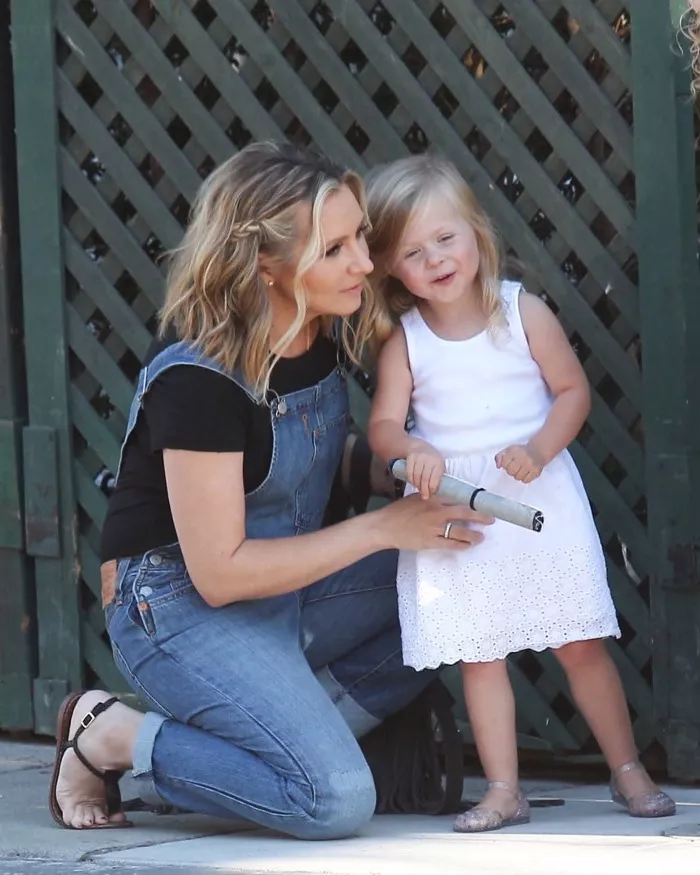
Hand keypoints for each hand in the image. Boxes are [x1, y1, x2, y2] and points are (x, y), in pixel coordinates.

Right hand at [375, 493, 492, 550]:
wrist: (384, 526)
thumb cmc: (399, 511)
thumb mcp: (417, 497)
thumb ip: (432, 497)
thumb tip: (448, 497)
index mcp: (433, 498)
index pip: (459, 498)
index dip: (473, 501)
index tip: (485, 503)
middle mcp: (436, 512)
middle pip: (464, 513)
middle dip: (480, 517)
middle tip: (491, 519)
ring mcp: (434, 527)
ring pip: (460, 531)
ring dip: (473, 535)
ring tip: (481, 537)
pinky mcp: (430, 541)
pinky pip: (450, 544)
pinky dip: (461, 545)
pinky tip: (467, 546)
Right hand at [406, 441, 445, 499]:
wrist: (419, 446)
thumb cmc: (432, 459)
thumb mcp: (439, 465)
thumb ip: (439, 476)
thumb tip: (439, 491)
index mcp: (438, 462)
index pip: (435, 477)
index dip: (432, 487)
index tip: (431, 493)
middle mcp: (429, 459)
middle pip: (425, 478)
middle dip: (424, 489)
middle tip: (424, 496)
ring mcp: (419, 457)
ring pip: (416, 476)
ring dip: (417, 485)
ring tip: (419, 489)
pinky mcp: (410, 457)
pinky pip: (409, 472)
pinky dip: (411, 480)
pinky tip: (413, 483)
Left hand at [494, 443, 543, 482]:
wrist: (538, 451)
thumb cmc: (521, 452)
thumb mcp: (508, 450)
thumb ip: (499, 457)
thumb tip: (498, 466)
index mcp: (514, 451)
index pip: (504, 464)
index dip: (505, 465)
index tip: (509, 462)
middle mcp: (522, 457)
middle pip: (510, 472)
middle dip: (511, 471)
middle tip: (515, 467)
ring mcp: (530, 464)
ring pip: (518, 477)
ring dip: (518, 475)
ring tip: (521, 469)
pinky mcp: (536, 471)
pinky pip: (526, 481)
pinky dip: (525, 478)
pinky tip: (526, 472)